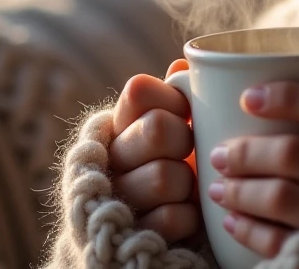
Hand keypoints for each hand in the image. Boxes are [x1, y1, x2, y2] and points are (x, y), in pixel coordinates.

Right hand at [110, 59, 201, 243]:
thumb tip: (183, 63)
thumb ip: (177, 95)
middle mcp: (110, 157)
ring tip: (186, 187)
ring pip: (166, 176)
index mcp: (120, 122)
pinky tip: (185, 214)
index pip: (139, 89)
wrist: (145, 232)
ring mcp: (117, 198)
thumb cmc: (169, 163)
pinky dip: (188, 217)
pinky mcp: (132, 235)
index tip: (185, 110)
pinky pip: (171, 218)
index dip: (172, 98)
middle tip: (188, 150)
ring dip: (187, 184)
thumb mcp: (172, 127)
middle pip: (158, 128)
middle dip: (184, 139)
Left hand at [210, 63, 298, 257]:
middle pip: (296, 154)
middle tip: (220, 150)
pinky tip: (233, 221)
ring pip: (281, 198)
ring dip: (241, 190)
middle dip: (249, 150)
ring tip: (219, 185)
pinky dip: (249, 230)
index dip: (289, 96)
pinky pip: (279, 243)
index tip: (249, 96)